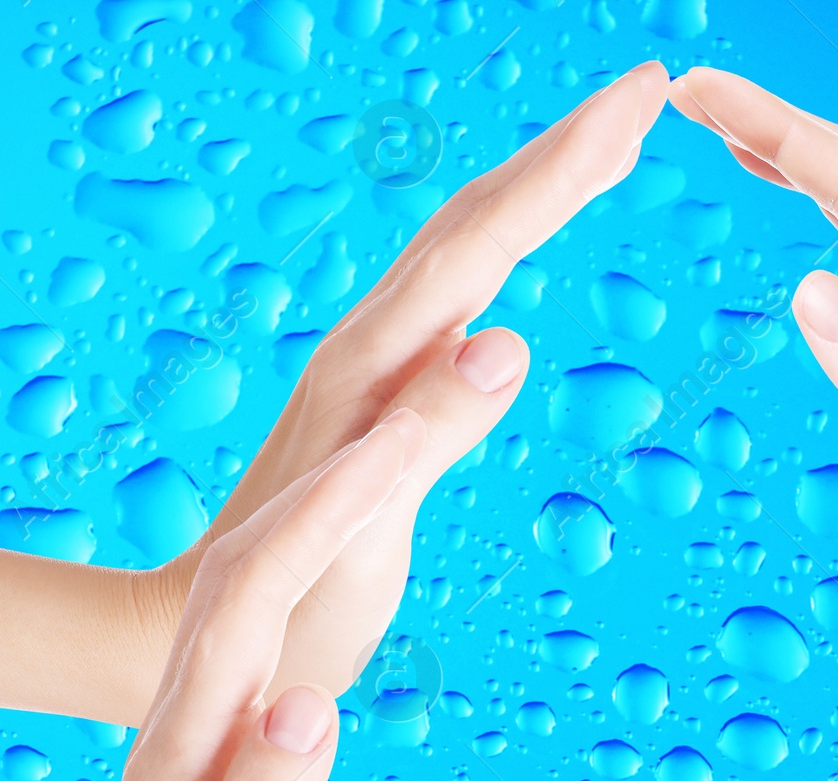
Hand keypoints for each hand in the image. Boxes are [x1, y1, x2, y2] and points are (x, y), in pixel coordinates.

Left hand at [156, 61, 668, 705]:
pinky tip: (512, 267)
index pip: (481, 243)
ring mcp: (369, 371)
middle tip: (644, 96)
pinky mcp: (375, 400)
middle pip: (471, 222)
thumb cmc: (281, 605)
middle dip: (559, 154)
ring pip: (458, 251)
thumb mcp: (361, 534)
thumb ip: (429, 435)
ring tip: (600, 152)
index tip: (638, 101)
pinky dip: (495, 255)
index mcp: (371, 369)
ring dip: (530, 190)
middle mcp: (367, 350)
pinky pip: (448, 300)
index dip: (562, 170)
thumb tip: (510, 340)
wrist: (193, 627)